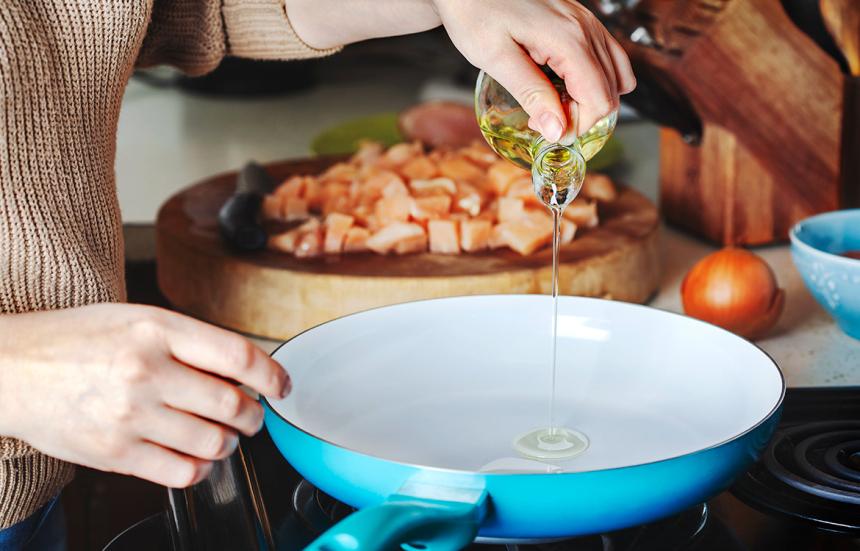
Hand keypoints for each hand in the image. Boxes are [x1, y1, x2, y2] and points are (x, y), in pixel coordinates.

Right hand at [0, 304, 288, 487]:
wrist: (11, 369)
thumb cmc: (75, 340)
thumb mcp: (136, 318)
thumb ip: (189, 342)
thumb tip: (244, 368)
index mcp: (157, 329)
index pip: (238, 357)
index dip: (273, 375)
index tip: (282, 385)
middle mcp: (146, 371)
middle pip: (233, 404)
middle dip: (254, 415)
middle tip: (251, 415)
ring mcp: (130, 415)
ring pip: (214, 443)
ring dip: (230, 443)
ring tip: (223, 436)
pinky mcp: (115, 453)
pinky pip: (182, 472)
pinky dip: (200, 468)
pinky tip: (195, 456)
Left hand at [433, 0, 634, 140]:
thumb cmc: (475, 14)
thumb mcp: (495, 59)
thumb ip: (530, 94)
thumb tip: (557, 130)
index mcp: (568, 39)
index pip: (599, 99)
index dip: (579, 126)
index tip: (548, 132)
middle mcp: (586, 29)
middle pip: (610, 92)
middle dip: (582, 117)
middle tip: (544, 120)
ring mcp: (588, 23)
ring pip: (616, 76)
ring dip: (590, 101)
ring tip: (554, 104)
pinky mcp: (582, 22)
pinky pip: (608, 58)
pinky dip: (595, 81)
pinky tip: (565, 86)